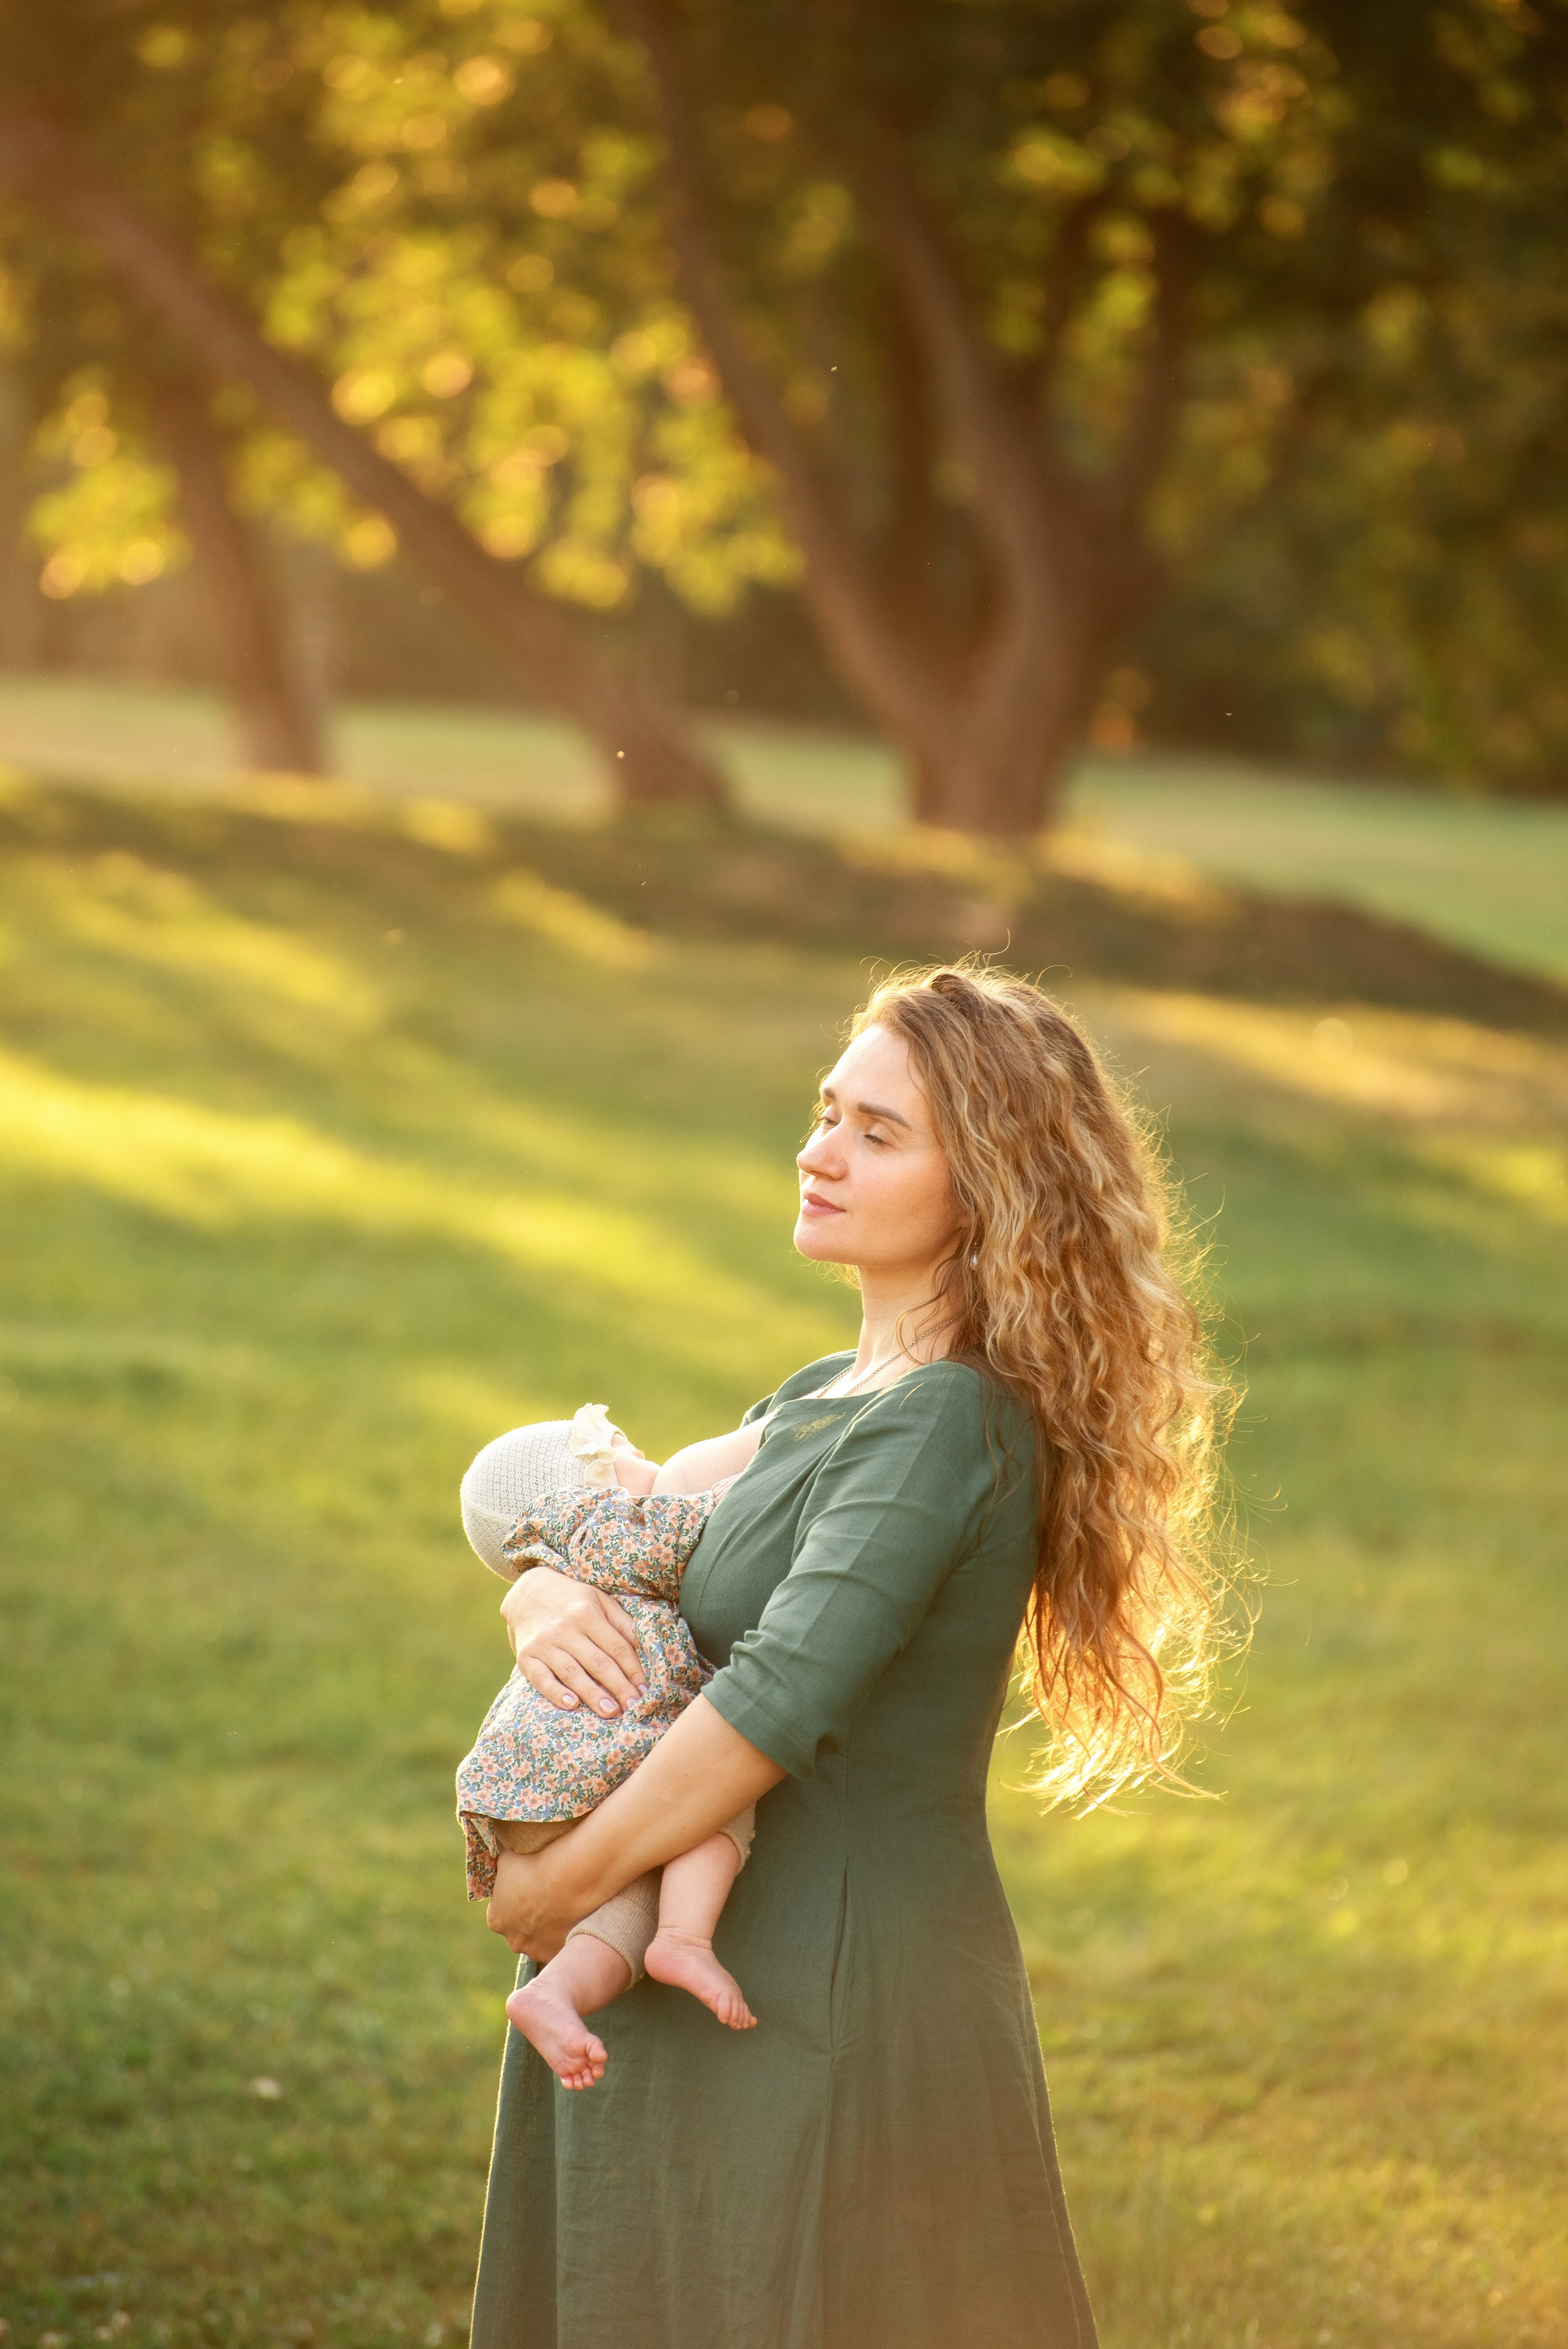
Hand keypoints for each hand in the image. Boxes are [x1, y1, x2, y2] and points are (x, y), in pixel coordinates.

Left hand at [487, 1845, 574, 1960]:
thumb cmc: (534, 1866)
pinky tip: (570, 1918)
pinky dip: (563, 1935)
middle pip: (520, 1930)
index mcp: (496, 1919)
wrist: (567, 1880)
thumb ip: (501, 1871)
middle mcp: (513, 1940)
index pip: (501, 1913)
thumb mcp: (508, 1860)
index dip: (514, 1901)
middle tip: (546, 1899)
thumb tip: (502, 1867)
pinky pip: (558, 1945)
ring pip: (540, 1939)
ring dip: (547, 1928)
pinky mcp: (557, 1953)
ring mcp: (536, 1950)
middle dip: (530, 1918)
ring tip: (561, 1907)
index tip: (528, 1891)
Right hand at [500, 1567, 646, 1716]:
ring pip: (572, 1673)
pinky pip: (541, 1678)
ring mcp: (544, 1644)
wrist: (527, 1591)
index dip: (634, 1670)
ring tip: (611, 1712)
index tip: (646, 1690)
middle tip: (634, 1708)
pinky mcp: (526, 1657)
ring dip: (592, 1695)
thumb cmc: (572, 1599)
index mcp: (587, 1614)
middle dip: (619, 1687)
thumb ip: (621, 1623)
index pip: (617, 1647)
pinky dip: (556, 1693)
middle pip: (598, 1663)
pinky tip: (572, 1705)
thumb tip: (644, 1648)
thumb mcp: (599, 1600)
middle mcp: (565, 1629)